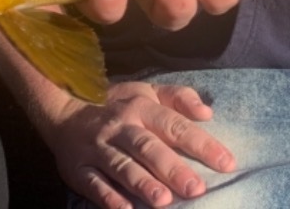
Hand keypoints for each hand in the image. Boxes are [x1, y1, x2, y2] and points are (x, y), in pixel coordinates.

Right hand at [39, 79, 233, 208]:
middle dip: (171, 168)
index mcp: (140, 108)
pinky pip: (94, 183)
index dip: (200, 144)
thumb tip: (208, 113)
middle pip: (147, 147)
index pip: (174, 125)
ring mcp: (97, 149)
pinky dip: (108, 197)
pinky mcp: (79, 169)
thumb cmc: (116, 107)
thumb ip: (178, 98)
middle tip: (196, 188)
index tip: (226, 163)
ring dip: (141, 183)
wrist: (62, 112)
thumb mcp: (146, 92)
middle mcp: (119, 127)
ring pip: (121, 166)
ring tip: (163, 201)